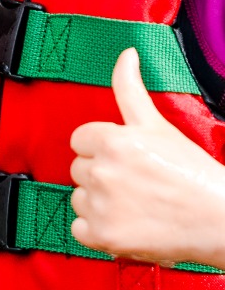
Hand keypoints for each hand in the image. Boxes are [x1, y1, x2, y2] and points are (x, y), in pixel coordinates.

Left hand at [70, 48, 224, 267]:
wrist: (221, 221)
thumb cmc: (192, 172)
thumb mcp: (157, 125)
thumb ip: (131, 87)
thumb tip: (126, 52)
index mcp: (112, 140)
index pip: (80, 139)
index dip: (101, 148)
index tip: (125, 157)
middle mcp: (101, 171)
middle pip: (78, 168)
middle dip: (102, 173)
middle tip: (135, 181)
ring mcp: (100, 206)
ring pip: (78, 197)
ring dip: (99, 201)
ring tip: (134, 203)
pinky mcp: (102, 237)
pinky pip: (79, 229)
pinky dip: (97, 230)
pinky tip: (125, 224)